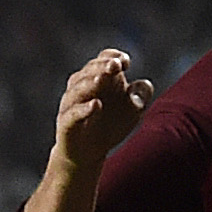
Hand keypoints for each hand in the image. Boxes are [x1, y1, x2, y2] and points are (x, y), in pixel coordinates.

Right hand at [53, 49, 151, 175]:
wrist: (88, 154)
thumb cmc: (109, 125)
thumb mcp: (132, 111)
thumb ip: (140, 96)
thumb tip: (145, 83)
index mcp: (98, 79)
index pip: (103, 61)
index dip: (112, 57)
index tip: (126, 62)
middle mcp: (82, 87)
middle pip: (89, 71)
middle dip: (102, 66)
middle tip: (115, 65)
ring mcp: (71, 105)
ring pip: (78, 89)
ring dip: (90, 82)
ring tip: (102, 78)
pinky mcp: (66, 123)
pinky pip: (72, 114)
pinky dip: (83, 109)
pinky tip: (96, 105)